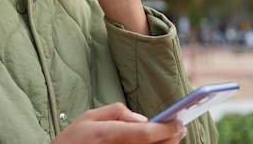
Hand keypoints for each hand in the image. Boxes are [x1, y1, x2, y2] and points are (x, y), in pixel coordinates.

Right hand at [51, 103, 186, 143]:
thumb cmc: (73, 140)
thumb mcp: (89, 117)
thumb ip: (116, 112)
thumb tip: (141, 118)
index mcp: (109, 134)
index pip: (146, 133)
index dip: (166, 128)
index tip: (178, 122)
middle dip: (171, 138)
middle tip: (179, 128)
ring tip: (170, 137)